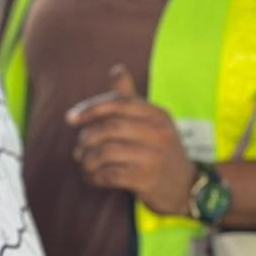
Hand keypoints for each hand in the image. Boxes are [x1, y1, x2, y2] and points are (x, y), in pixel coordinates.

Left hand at [67, 66, 194, 215]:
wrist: (185, 186)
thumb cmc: (161, 150)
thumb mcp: (153, 121)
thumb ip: (130, 98)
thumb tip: (116, 69)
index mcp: (157, 114)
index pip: (119, 103)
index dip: (91, 108)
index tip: (70, 118)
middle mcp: (158, 133)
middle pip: (110, 127)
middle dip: (86, 138)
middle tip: (78, 150)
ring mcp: (154, 157)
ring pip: (106, 152)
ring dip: (88, 160)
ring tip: (85, 165)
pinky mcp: (147, 180)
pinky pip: (110, 175)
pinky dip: (95, 177)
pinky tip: (92, 178)